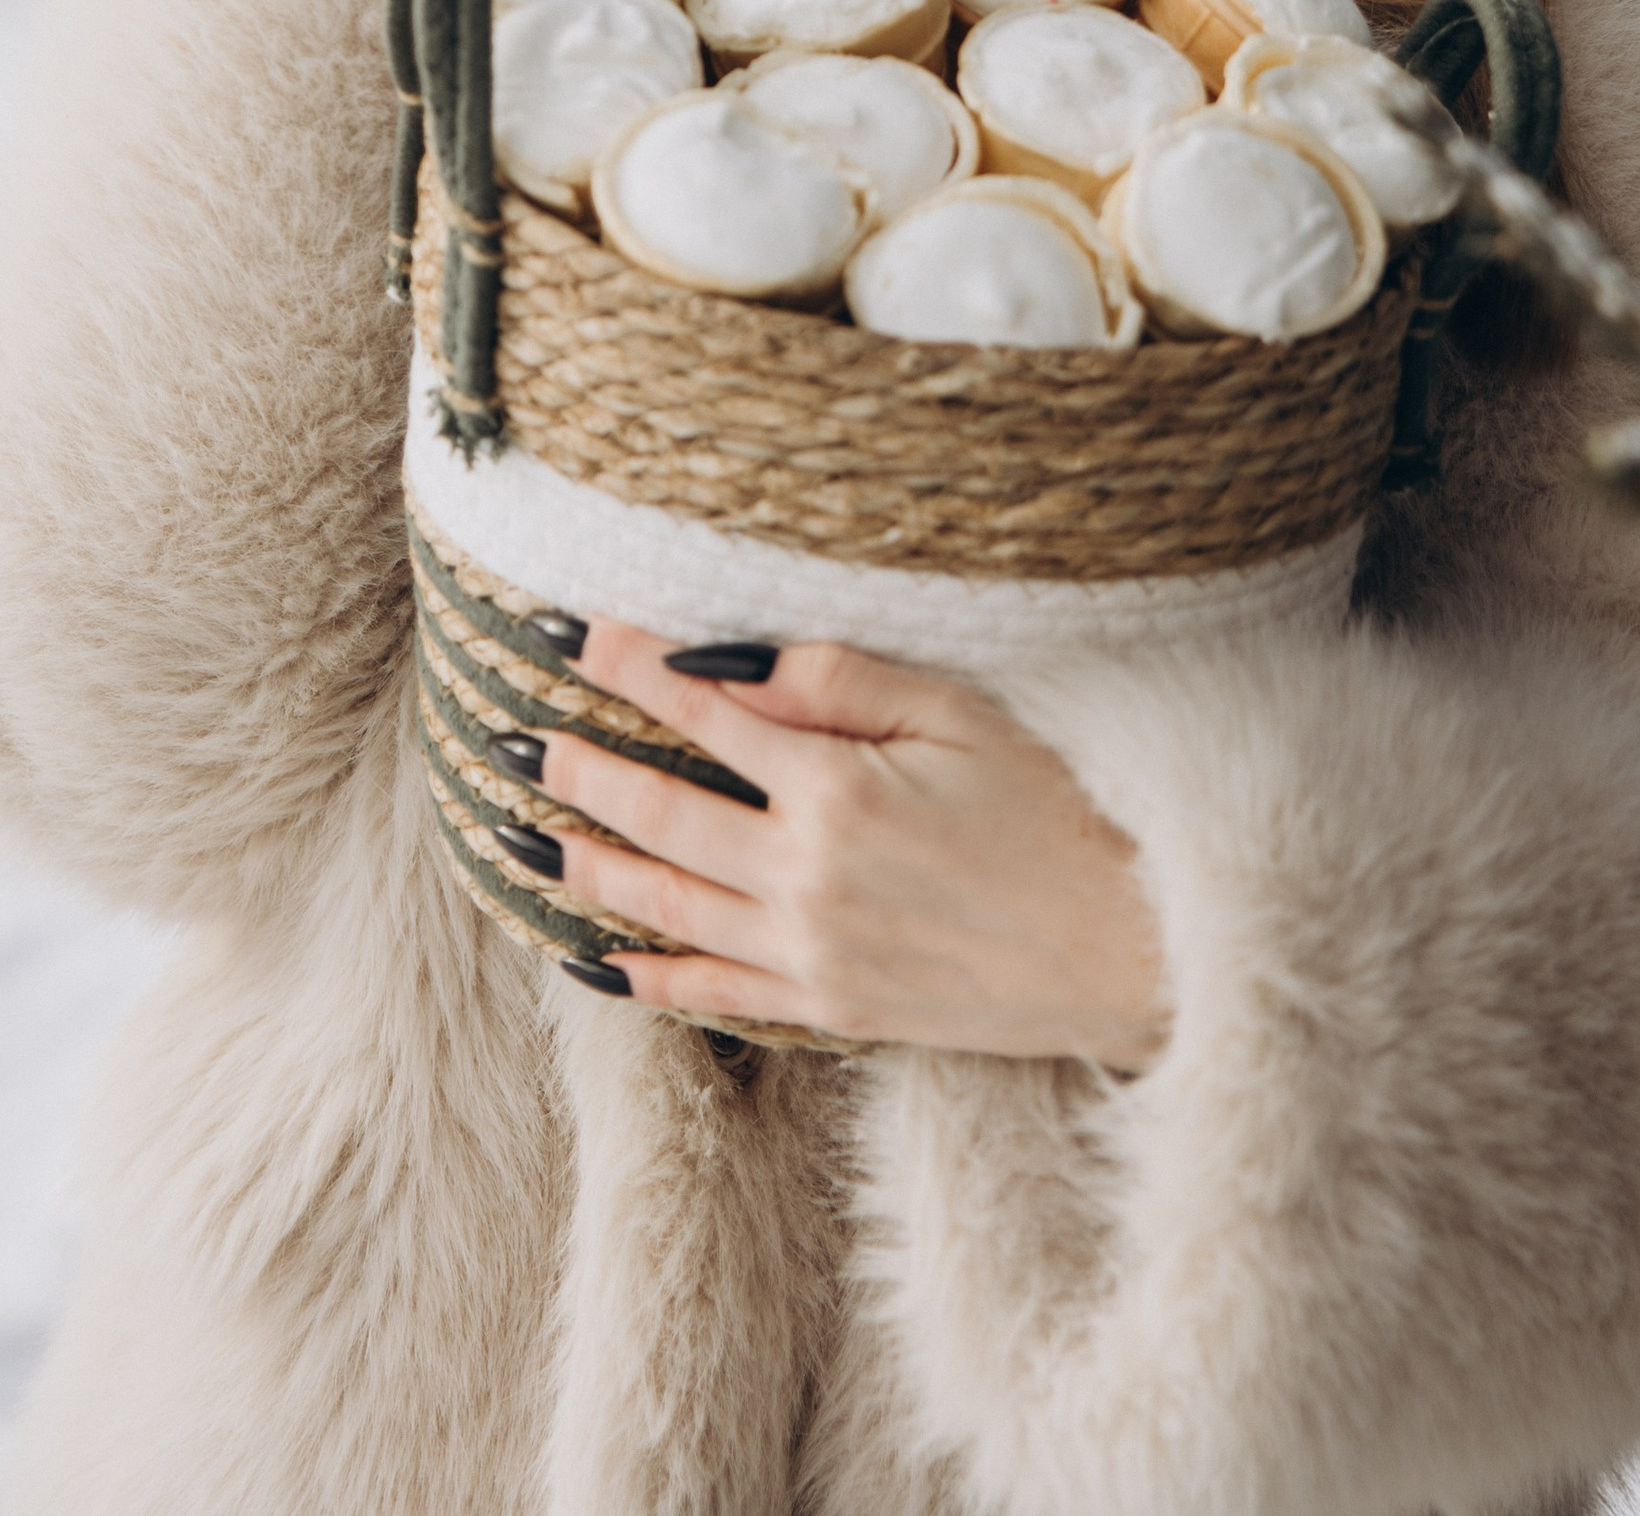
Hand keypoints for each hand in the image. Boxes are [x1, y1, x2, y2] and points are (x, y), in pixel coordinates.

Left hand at [525, 620, 1167, 1066]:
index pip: (706, 715)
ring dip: (590, 865)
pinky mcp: (832, 1007)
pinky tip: (594, 959)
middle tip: (513, 737)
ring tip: (523, 834)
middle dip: (583, 770)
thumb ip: (842, 685)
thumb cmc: (1058, 813)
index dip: (633, 669)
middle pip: (664, 814)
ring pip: (668, 906)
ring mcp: (812, 953)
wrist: (1126, 952)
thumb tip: (733, 662)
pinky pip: (713, 994)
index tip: (571, 633)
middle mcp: (806, 877)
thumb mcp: (962, 716)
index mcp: (838, 790)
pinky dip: (646, 976)